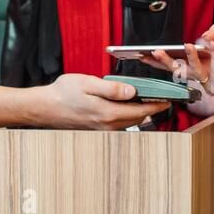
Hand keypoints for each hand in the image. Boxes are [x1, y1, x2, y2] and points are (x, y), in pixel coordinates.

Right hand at [36, 74, 166, 129]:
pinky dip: (127, 115)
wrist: (44, 108)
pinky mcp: (97, 130)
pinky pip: (119, 124)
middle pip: (137, 118)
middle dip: (151, 109)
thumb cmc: (63, 93)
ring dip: (139, 112)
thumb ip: (111, 89)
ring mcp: (102, 130)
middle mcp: (107, 126)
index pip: (140, 111)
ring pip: (129, 122)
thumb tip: (132, 91)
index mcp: (107, 113)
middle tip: (161, 98)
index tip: (168, 100)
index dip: (156, 105)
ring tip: (147, 100)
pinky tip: (126, 105)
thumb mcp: (87, 83)